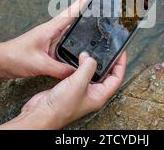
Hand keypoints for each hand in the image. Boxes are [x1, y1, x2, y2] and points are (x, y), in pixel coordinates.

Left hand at [0, 0, 93, 79]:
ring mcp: (48, 41)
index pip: (71, 12)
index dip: (83, 2)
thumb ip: (59, 69)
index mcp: (49, 29)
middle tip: (100, 4)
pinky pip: (64, 45)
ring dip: (81, 27)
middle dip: (86, 10)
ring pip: (69, 32)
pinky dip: (73, 44)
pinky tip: (79, 47)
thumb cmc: (12, 58)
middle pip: (72, 19)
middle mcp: (50, 32)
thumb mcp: (39, 64)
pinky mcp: (46, 50)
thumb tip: (77, 72)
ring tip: (95, 23)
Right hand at [0, 51, 126, 129]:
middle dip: (108, 62)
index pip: (117, 78)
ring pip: (92, 73)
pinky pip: (79, 73)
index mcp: (99, 95)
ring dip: (93, 62)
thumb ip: (87, 67)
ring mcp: (81, 90)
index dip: (120, 64)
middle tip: (109, 49)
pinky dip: (80, 65)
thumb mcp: (78, 83)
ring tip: (94, 51)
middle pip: (106, 75)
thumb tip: (90, 57)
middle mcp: (92, 93)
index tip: (121, 52)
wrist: (42, 113)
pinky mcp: (70, 87)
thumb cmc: (61, 107)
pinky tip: (77, 58)